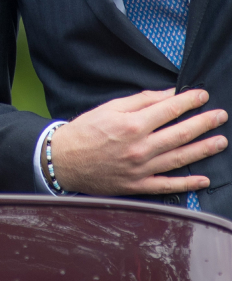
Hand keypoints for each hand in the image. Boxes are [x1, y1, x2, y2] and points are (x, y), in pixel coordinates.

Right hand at [50, 88, 227, 196]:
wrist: (65, 160)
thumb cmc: (85, 131)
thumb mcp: (109, 108)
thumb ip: (140, 101)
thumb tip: (167, 95)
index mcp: (131, 125)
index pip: (168, 110)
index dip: (188, 101)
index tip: (202, 95)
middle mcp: (139, 147)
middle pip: (180, 133)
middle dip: (204, 123)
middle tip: (221, 115)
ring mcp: (141, 169)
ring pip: (180, 158)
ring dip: (203, 149)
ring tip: (221, 141)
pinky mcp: (138, 186)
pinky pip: (168, 185)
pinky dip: (188, 183)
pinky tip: (203, 178)